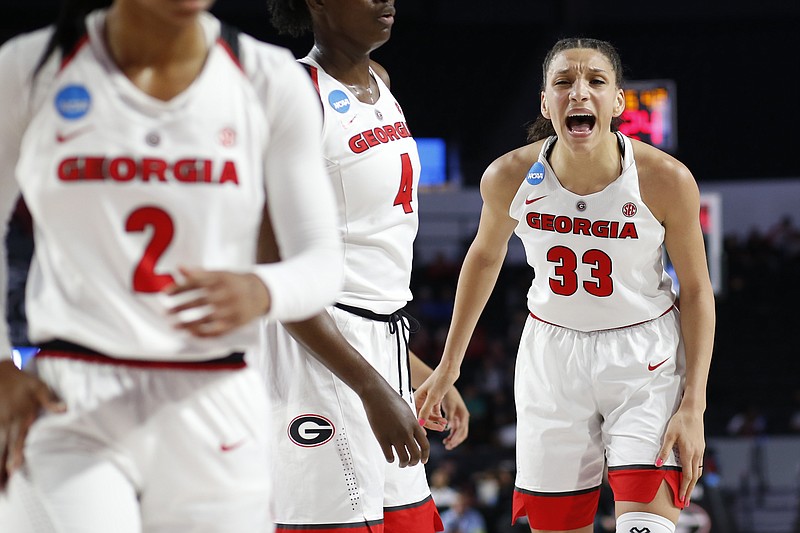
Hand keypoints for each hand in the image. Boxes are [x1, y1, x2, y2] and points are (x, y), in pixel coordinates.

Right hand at [0, 360, 65, 489]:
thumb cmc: (22, 381)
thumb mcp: (39, 387)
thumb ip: (51, 400)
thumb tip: (64, 409)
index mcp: (20, 418)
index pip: (17, 440)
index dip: (15, 455)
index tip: (14, 468)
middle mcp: (6, 424)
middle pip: (1, 450)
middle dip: (1, 470)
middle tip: (2, 489)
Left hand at [164, 267, 269, 336]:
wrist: (261, 293)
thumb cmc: (234, 283)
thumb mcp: (219, 274)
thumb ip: (199, 273)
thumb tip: (178, 267)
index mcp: (221, 279)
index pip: (197, 282)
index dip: (180, 288)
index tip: (165, 293)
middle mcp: (227, 294)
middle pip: (200, 301)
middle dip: (181, 307)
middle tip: (166, 312)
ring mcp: (232, 309)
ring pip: (207, 318)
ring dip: (188, 323)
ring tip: (174, 326)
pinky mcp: (236, 323)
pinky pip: (217, 331)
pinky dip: (203, 333)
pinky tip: (190, 333)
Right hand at [360, 381, 428, 467]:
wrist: (377, 394)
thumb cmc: (391, 400)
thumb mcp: (407, 411)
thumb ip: (413, 424)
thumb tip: (417, 434)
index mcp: (414, 424)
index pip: (425, 446)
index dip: (425, 456)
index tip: (423, 461)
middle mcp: (406, 432)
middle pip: (416, 455)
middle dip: (414, 463)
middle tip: (409, 463)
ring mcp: (394, 435)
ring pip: (404, 459)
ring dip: (403, 464)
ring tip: (401, 463)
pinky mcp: (382, 438)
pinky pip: (389, 456)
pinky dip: (391, 460)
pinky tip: (390, 456)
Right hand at [415, 366, 458, 438]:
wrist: (449, 369)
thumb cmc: (440, 380)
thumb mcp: (434, 396)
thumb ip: (426, 411)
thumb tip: (419, 424)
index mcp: (416, 398)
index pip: (415, 416)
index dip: (420, 426)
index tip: (425, 435)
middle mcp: (420, 399)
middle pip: (422, 417)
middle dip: (431, 424)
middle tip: (441, 429)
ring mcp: (427, 399)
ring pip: (429, 415)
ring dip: (436, 421)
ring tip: (445, 424)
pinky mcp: (435, 398)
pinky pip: (434, 411)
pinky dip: (438, 416)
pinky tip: (444, 420)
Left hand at [440, 386, 468, 449]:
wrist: (447, 385)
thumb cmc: (448, 395)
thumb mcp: (449, 406)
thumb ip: (449, 416)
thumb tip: (448, 428)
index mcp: (463, 415)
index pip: (462, 430)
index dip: (456, 438)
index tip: (449, 444)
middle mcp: (464, 417)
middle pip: (462, 433)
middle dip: (456, 441)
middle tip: (448, 446)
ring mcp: (461, 418)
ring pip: (459, 432)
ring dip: (454, 439)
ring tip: (446, 444)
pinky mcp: (456, 417)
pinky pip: (455, 429)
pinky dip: (452, 435)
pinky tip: (445, 439)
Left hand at [656, 405, 704, 503]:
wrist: (692, 412)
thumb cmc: (679, 422)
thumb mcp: (669, 435)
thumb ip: (664, 450)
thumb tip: (657, 464)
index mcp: (688, 453)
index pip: (687, 476)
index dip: (684, 488)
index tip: (681, 499)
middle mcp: (696, 454)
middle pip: (694, 478)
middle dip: (689, 491)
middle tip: (685, 503)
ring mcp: (700, 452)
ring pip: (697, 472)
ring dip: (693, 484)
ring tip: (688, 493)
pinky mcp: (701, 448)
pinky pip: (699, 465)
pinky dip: (695, 474)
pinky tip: (692, 477)